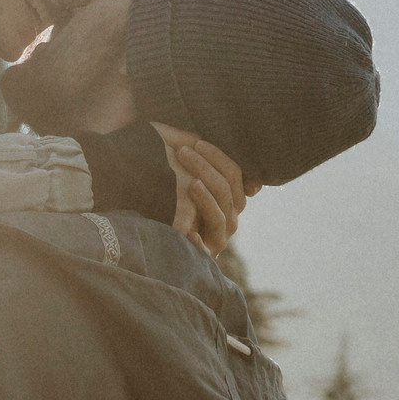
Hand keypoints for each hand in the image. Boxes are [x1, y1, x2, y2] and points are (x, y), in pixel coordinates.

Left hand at [152, 123, 249, 254]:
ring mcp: (218, 238)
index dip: (218, 157)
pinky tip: (189, 232)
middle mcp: (229, 218)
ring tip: (191, 184)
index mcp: (230, 198)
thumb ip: (208, 164)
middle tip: (183, 153)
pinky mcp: (205, 256)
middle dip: (206, 169)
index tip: (196, 143)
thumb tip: (236, 155)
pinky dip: (199, 242)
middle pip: (227, 191)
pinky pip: (206, 250)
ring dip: (207, 200)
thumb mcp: (192, 180)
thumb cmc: (176, 202)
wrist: (162, 241)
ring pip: (221, 218)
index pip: (234, 174)